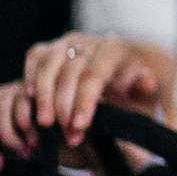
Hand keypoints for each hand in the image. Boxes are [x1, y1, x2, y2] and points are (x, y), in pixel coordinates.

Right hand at [22, 32, 168, 144]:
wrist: (118, 71)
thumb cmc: (132, 87)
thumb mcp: (145, 92)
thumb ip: (146, 90)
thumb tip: (145, 83)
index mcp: (113, 49)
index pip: (95, 75)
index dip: (85, 102)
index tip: (80, 126)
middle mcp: (87, 41)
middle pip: (69, 73)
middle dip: (64, 106)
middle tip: (65, 134)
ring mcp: (64, 43)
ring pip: (48, 66)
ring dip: (43, 97)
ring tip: (44, 125)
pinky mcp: (47, 48)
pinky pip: (34, 60)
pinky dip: (30, 80)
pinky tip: (30, 102)